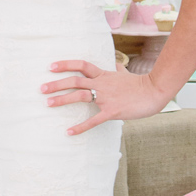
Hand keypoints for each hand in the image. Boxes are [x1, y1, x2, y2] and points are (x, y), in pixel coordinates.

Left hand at [40, 59, 170, 134]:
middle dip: (56, 84)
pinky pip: (93, 120)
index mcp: (103, 75)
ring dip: (62, 99)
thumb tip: (116, 64)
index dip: (65, 65)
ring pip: (79, 96)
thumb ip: (117, 69)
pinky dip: (80, 127)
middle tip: (41, 88)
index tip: (51, 67)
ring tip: (48, 103)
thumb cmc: (140, 84)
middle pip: (75, 80)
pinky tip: (69, 132)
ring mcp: (106, 97)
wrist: (154, 92)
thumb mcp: (126, 74)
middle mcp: (102, 84)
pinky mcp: (112, 111)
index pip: (81, 65)